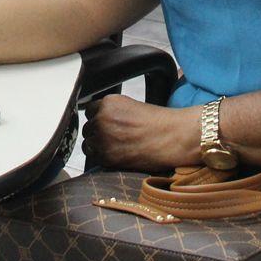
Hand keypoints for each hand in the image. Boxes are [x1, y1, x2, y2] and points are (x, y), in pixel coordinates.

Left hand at [82, 95, 197, 172]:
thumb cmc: (158, 123)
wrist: (173, 137)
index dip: (98, 118)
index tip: (105, 124)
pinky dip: (101, 157)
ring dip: (97, 146)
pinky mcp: (107, 156)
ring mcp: (103, 138)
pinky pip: (93, 157)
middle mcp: (102, 118)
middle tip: (113, 137)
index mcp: (109, 102)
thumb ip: (111, 111)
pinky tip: (115, 155)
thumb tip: (98, 119)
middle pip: (87, 127)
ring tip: (114, 147)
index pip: (89, 110)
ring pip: (88, 143)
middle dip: (97, 132)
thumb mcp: (130, 106)